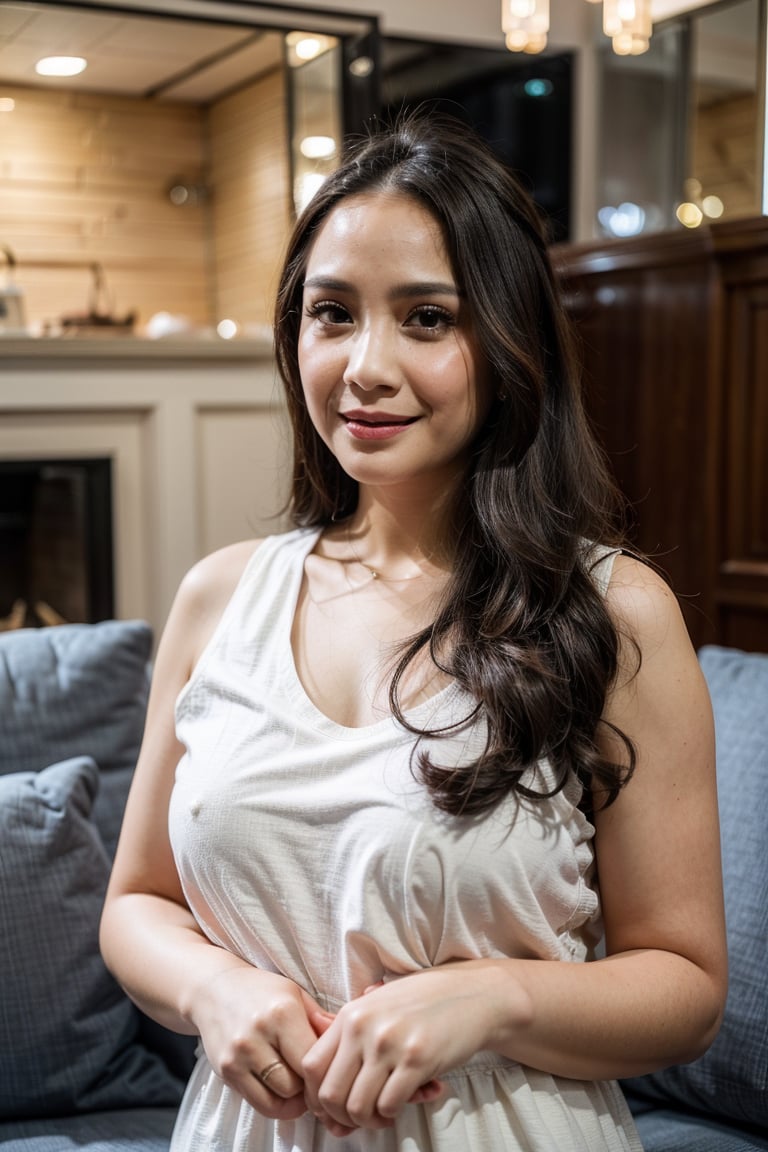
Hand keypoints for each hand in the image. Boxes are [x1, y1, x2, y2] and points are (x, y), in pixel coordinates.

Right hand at [190, 965, 323, 1120]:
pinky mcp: (225, 1071)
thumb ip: (321, 1021)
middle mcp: (258, 1035)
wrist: (214, 989)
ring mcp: (238, 1055)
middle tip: (313, 1075)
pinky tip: (280, 1087)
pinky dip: (275, 1102)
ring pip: (280, 1098)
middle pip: (297, 1084)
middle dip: (309, 1084)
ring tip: (297, 1079)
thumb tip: (348, 1043)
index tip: (330, 1067)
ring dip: (293, 1095)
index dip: (325, 1069)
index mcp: (282, 1013)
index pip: (313, 1059)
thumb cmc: (261, 991)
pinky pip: (259, 1104)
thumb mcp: (295, 994)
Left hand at [301, 964, 496, 1129]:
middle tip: (356, 1119)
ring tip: (380, 1114)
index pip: (311, 1066)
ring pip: (357, 1107)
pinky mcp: (417, 1060)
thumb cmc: (424, 1002)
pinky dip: (390, 1115)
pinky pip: (388, 1106)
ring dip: (367, 1121)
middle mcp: (365, 1028)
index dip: (315, 1096)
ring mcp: (390, 1044)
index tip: (331, 1107)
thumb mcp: (379, 1005)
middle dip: (339, 1117)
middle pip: (330, 1093)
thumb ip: (351, 1034)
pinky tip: (400, 1104)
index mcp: (351, 1014)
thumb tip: (325, 1088)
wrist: (472, 995)